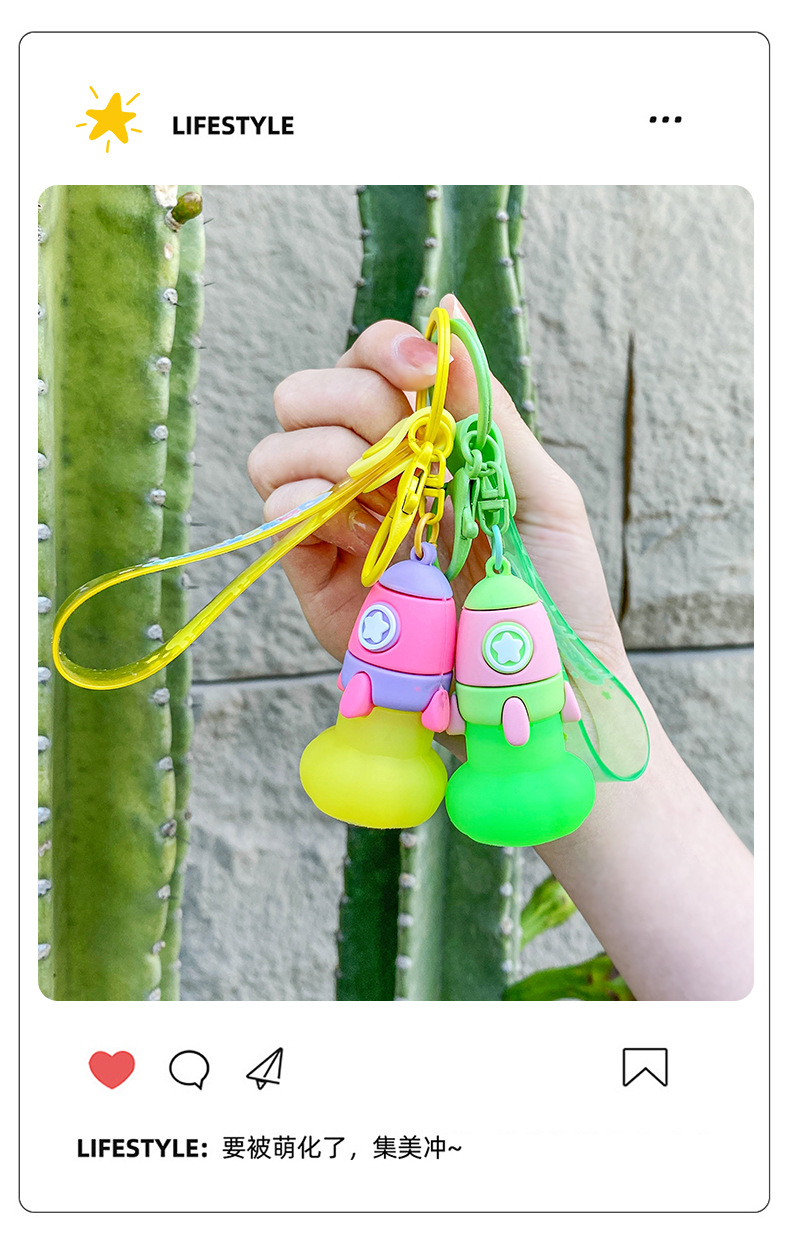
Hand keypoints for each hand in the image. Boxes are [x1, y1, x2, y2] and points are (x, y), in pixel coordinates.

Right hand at [248, 294, 627, 676]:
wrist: (536, 688)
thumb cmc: (553, 592)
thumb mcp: (538, 491)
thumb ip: (486, 414)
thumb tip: (450, 315)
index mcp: (424, 441)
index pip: (372, 362)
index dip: (383, 349)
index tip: (418, 370)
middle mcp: (371, 472)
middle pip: (309, 392)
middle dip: (354, 404)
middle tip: (407, 454)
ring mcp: (336, 523)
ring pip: (277, 449)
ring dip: (326, 457)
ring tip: (385, 501)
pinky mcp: (312, 576)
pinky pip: (275, 515)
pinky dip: (305, 507)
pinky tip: (357, 534)